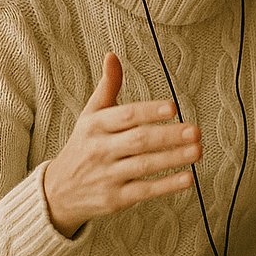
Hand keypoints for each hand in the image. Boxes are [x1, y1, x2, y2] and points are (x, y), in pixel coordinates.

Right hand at [43, 52, 201, 237]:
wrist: (57, 193)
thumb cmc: (84, 146)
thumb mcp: (91, 115)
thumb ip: (107, 86)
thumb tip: (112, 56)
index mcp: (95, 126)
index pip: (125, 116)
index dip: (149, 111)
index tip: (173, 107)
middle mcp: (100, 150)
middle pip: (138, 141)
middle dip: (168, 136)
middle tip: (194, 131)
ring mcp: (107, 176)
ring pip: (144, 166)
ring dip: (173, 158)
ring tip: (198, 150)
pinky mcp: (114, 200)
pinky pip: (144, 191)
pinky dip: (166, 186)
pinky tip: (188, 178)